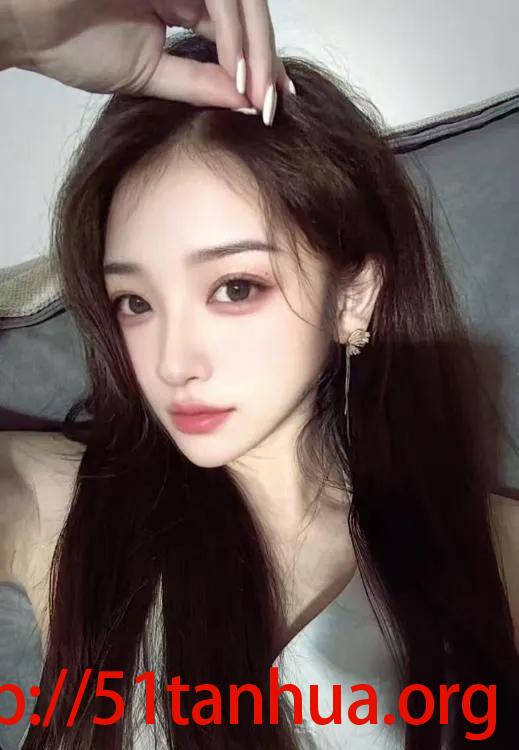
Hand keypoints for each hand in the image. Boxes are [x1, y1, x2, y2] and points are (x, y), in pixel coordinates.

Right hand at [5, 0, 291, 110]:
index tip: (273, 105)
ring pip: (240, 2)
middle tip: (275, 105)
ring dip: (255, 50)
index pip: (235, 33)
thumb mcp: (149, 75)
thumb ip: (198, 84)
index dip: (259, 66)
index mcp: (182, 4)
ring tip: (260, 95)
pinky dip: (232, 36)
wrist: (28, 28)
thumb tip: (246, 102)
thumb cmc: (71, 44)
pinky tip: (237, 72)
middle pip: (247, 15)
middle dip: (265, 61)